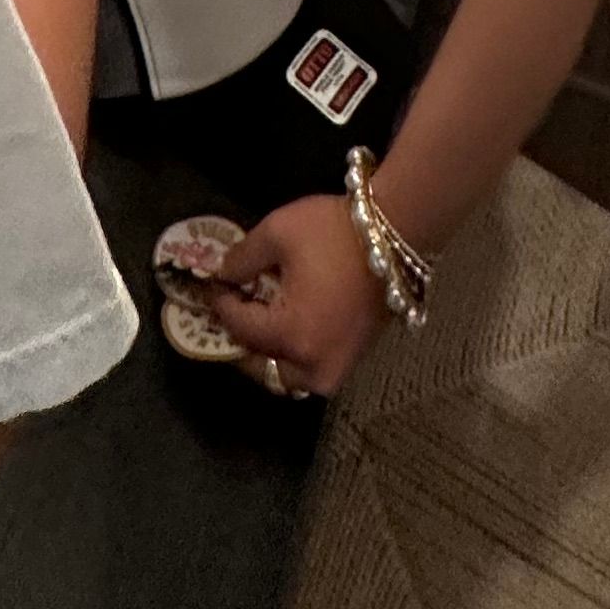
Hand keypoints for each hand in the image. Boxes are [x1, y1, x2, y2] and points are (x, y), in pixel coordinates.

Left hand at [205, 189, 385, 398]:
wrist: (396, 235)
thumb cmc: (333, 232)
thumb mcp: (277, 233)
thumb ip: (242, 259)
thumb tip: (223, 276)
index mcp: (291, 336)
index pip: (241, 329)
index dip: (222, 304)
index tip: (213, 285)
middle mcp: (313, 366)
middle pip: (260, 366)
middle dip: (241, 341)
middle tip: (231, 312)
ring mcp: (337, 369)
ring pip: (286, 376)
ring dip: (267, 354)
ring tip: (256, 321)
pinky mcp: (353, 361)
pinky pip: (310, 370)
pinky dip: (293, 354)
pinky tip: (286, 324)